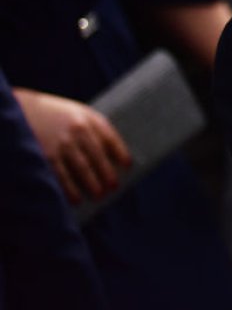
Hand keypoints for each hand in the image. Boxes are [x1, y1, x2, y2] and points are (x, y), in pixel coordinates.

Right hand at [12, 89, 131, 204]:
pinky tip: (76, 199)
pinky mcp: (46, 155)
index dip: (120, 152)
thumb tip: (113, 156)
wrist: (25, 110)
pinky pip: (61, 175)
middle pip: (97, 156)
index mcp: (89, 119)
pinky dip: (70, 189)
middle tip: (113, 187)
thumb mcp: (79, 114)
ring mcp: (62, 143)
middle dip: (107, 173)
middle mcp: (77, 131)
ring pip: (82, 168)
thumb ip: (95, 129)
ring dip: (92, 184)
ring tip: (99, 195)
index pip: (110, 137)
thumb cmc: (58, 116)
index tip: (127, 166)